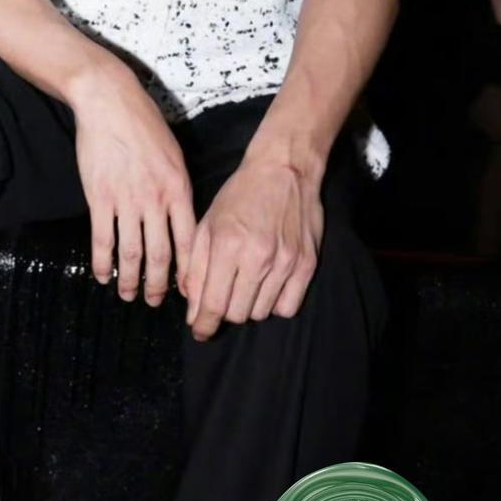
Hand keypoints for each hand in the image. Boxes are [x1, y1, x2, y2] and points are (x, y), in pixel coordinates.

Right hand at [68, 61, 196, 305]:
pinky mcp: (99, 197)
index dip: (189, 269)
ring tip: (129, 295)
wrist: (109, 101)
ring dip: (130, 279)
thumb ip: (178, 188)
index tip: (188, 289)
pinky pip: (102, 238)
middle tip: (155, 302)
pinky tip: (102, 275)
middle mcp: (156, 199)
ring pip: (131, 252)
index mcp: (179, 188)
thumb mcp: (174, 154)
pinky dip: (102, 262)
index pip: (190, 240)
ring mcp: (126, 200)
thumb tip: (181, 217)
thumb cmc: (144, 123)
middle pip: (161, 254)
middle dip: (159, 284)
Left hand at [183, 154, 323, 341]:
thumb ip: (196, 266)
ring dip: (248, 305)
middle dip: (223, 311)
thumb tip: (192, 305)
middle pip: (236, 314)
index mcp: (227, 244)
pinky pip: (288, 308)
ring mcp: (285, 262)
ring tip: (245, 283)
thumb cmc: (240, 195)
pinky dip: (274, 304)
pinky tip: (267, 286)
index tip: (200, 331)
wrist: (284, 169)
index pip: (213, 303)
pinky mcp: (307, 265)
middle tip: (222, 296)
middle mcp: (258, 257)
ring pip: (260, 312)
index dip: (203, 324)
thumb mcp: (207, 224)